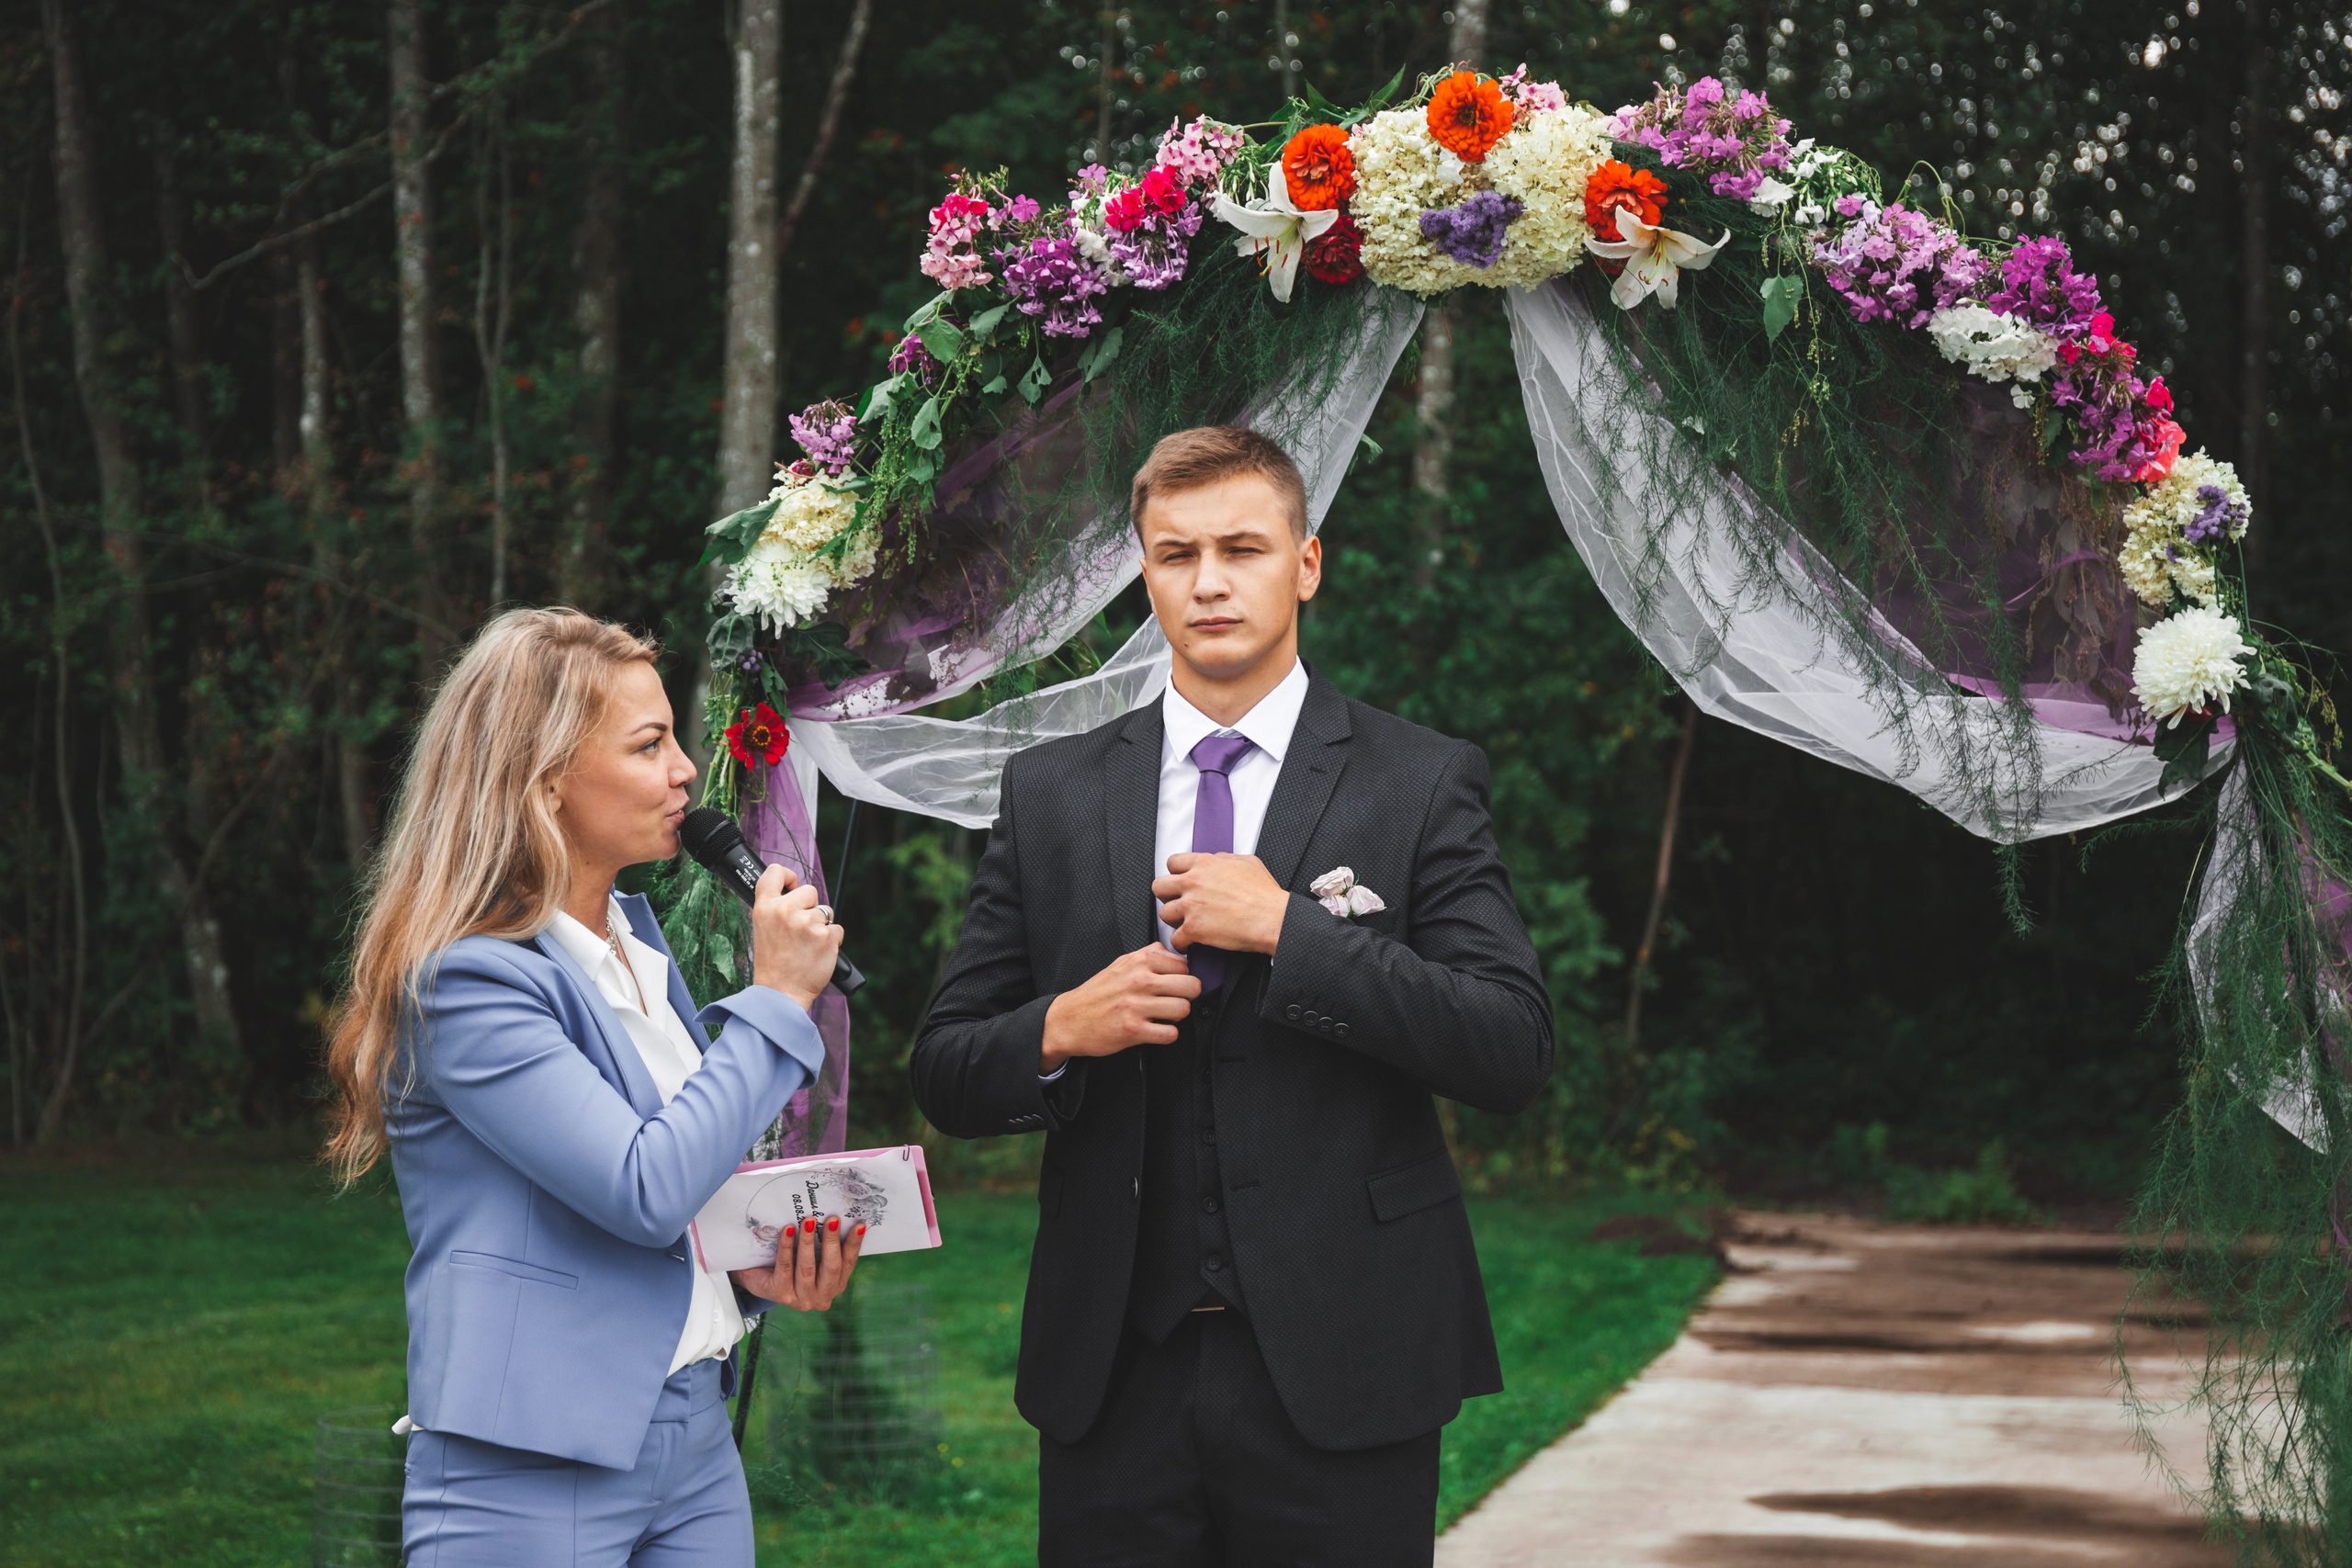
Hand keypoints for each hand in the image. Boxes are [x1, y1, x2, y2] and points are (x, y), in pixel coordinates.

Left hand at [731, 1213, 864, 1311]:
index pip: (848, 1264)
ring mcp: (801, 1299)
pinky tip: (788, 1230)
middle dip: (832, 1241)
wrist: (759, 1277)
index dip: (854, 1244)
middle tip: (832, 1219)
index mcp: (835, 1286)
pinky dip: (787, 1246)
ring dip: (808, 1242)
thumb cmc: (792, 1262)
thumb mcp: (813, 1256)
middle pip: (831, 1268)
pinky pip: (785, 1267)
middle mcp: (822, 1297)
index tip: (859, 1225)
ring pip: (807, 1268)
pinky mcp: (780, 1294)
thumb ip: (824, 1245)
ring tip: (808, 1220)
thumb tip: (835, 1218)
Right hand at [749, 863, 842, 1010]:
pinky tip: (817, 952)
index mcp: (765, 908)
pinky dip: (832, 940)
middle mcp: (785, 911)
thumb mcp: (763, 929)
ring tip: (806, 945)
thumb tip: (796, 893)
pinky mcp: (826, 935)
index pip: (775, 872)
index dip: (788, 875)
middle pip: (810, 890)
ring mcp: (807, 922)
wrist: (781, 993)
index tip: (793, 885)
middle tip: (800, 930)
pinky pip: (837, 928)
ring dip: (821, 926)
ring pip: (825, 911)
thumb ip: (778, 908)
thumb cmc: (773, 964)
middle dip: (810, 907)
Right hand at [1039, 943, 1200, 1072]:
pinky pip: (1171, 1033)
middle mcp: (1139, 980)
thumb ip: (1149, 955)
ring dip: (1177, 1017)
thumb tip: (1177, 955)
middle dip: (1186, 997)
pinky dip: (1167, 1035)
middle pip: (1192, 986)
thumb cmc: (1097, 993)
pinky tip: (1155, 1030)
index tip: (1173, 985)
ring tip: (1163, 1016)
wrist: (1069, 1019)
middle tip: (1173, 1001)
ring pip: (1184, 1009)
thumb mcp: (1121, 963)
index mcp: (1139, 961)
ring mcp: (1136, 1005)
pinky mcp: (1134, 1030)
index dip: (1182, 977)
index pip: (1185, 965)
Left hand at [1151, 853, 1287, 958]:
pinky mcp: (1193, 929)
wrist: (1273, 918)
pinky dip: (1181, 943)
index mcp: (1204, 864)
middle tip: (1178, 903)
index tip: (1180, 883)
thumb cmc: (1265, 894)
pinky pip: (1174, 939)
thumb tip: (1216, 860)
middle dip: (1167, 896)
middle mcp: (1193, 882)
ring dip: (1174, 920)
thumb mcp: (1247, 862)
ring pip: (1164, 913)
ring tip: (1185, 924)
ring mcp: (1191, 906)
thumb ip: (1224, 858)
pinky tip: (1189, 943)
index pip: (1172, 862)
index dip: (1176, 874)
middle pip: (1159, 886)